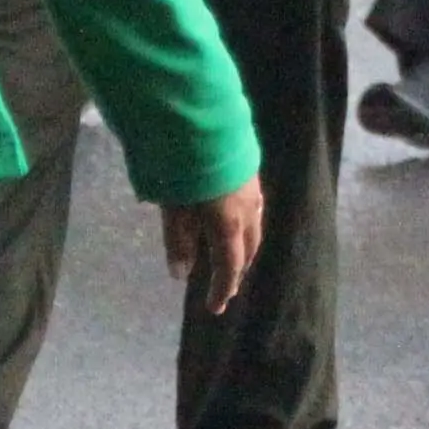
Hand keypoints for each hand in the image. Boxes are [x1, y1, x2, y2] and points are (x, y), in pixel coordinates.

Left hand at [163, 180, 265, 315]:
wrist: (205, 121)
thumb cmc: (184, 169)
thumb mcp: (173, 210)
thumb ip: (177, 243)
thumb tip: (180, 275)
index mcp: (229, 226)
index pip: (229, 267)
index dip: (222, 289)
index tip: (215, 308)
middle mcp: (247, 212)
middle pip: (248, 250)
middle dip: (238, 271)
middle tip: (228, 287)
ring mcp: (253, 190)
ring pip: (254, 229)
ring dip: (246, 249)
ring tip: (236, 258)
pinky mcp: (251, 172)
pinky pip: (255, 209)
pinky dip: (248, 226)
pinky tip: (241, 222)